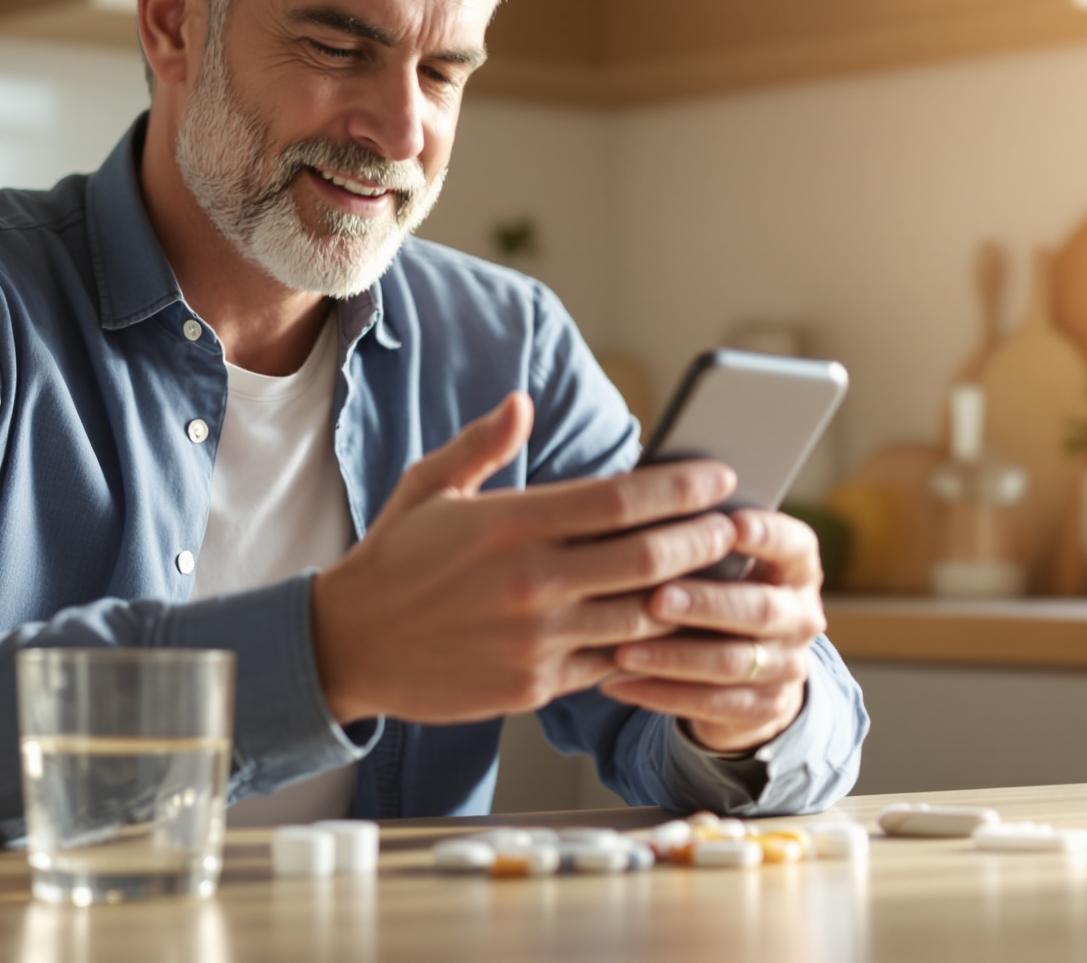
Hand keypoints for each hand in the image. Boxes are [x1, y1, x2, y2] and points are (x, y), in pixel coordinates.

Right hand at [309, 393, 742, 725]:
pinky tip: (672, 628)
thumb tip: (524, 401)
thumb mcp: (429, 488)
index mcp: (510, 523)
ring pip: (642, 618)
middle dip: (705, 541)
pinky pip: (614, 665)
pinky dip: (648, 647)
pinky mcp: (535, 685)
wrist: (349, 645)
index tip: (718, 476)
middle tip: (737, 526)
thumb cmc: (394, 558)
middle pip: (648, 560)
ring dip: (690, 597)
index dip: (680, 487)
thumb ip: (483, 444)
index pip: (619, 500)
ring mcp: (536, 639)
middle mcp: (530, 582)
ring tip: (723, 576)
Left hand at [597, 509, 827, 752]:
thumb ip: (695, 538)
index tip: (731, 522)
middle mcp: (801, 616)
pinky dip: (661, 693)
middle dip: (707, 604)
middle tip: (658, 598)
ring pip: (733, 663)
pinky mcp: (764, 708)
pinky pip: (712, 705)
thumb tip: (642, 498)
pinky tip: (617, 681)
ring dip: (674, 657)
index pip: (794, 544)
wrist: (747, 670)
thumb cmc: (714, 587)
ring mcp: (787, 666)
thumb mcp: (717, 562)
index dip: (767, 534)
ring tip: (623, 650)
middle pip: (762, 609)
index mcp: (796, 567)